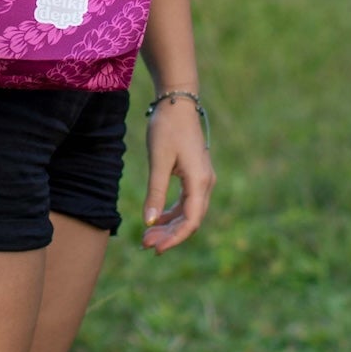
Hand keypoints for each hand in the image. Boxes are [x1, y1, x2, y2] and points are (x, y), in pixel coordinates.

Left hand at [142, 96, 212, 252]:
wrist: (177, 103)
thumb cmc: (167, 128)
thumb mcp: (158, 161)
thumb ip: (155, 192)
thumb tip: (149, 221)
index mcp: (199, 181)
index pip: (191, 220)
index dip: (175, 238)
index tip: (156, 249)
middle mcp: (205, 183)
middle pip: (191, 220)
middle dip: (169, 235)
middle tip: (145, 244)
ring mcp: (202, 179)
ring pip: (189, 212)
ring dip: (170, 226)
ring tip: (147, 236)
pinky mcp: (195, 175)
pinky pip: (186, 202)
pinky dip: (172, 213)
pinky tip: (157, 219)